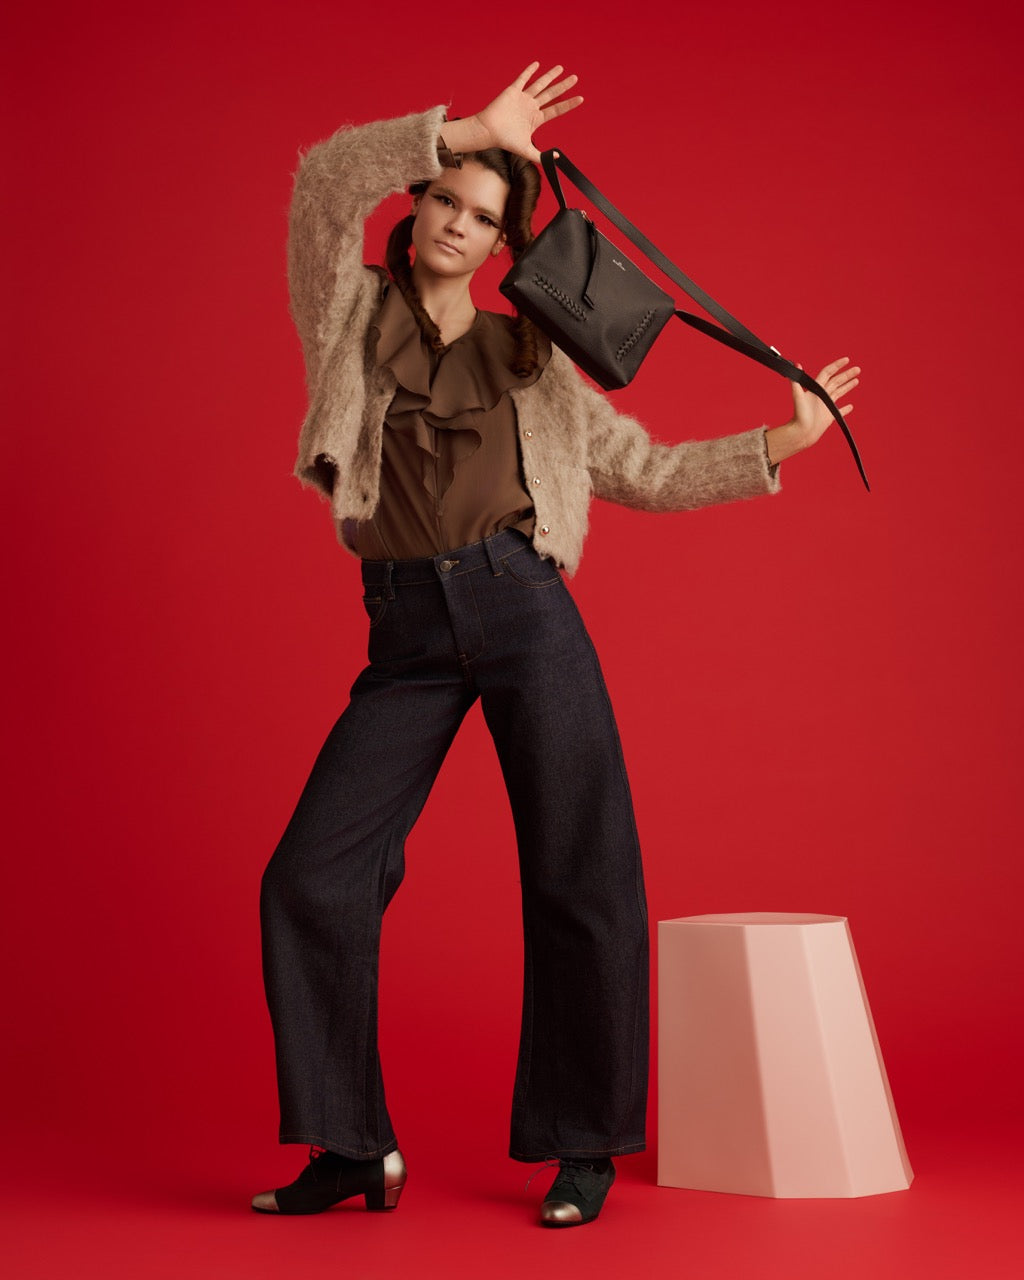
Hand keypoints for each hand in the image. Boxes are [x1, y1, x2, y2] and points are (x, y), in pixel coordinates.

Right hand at [444, 64, 583, 162]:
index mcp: (536, 118)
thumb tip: (556, 158)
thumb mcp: (526, 150)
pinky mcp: (513, 91)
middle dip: (563, 86)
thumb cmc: (505, 141)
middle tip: (575, 78)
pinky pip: (523, 79)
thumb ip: (541, 155)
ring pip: (540, 84)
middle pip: (551, 94)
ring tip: (561, 68)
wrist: (489, 132)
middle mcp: (531, 107)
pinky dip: (529, 71)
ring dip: (550, 76)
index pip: (556, 109)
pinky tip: (537, 64)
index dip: (568, 104)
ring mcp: (523, 98)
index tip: (580, 99)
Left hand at [764, 357, 860, 464]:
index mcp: (816, 389)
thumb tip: (796, 365)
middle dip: (847, 374)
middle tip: (857, 369)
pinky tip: (851, 406)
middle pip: (836, 381)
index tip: (846, 360)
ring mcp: (825, 406)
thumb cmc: (799, 416)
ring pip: (839, 393)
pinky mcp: (829, 416)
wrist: (800, 433)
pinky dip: (845, 409)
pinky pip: (839, 411)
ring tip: (856, 380)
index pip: (828, 373)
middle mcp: (821, 396)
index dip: (837, 366)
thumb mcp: (798, 396)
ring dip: (847, 386)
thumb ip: (796, 381)